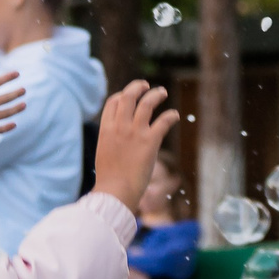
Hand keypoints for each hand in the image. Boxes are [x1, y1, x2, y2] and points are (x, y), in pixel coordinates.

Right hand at [91, 81, 180, 215]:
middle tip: (146, 86)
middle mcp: (120, 127)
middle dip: (137, 87)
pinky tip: (174, 116)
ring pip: (147, 103)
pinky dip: (171, 116)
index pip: (113, 102)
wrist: (115, 193)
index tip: (129, 96)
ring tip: (162, 92)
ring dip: (156, 94)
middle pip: (128, 96)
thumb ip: (112, 140)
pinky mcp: (150, 140)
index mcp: (106, 130)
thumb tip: (118, 138)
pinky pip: (164, 120)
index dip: (122, 95)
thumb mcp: (104, 153)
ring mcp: (135, 132)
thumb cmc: (109, 179)